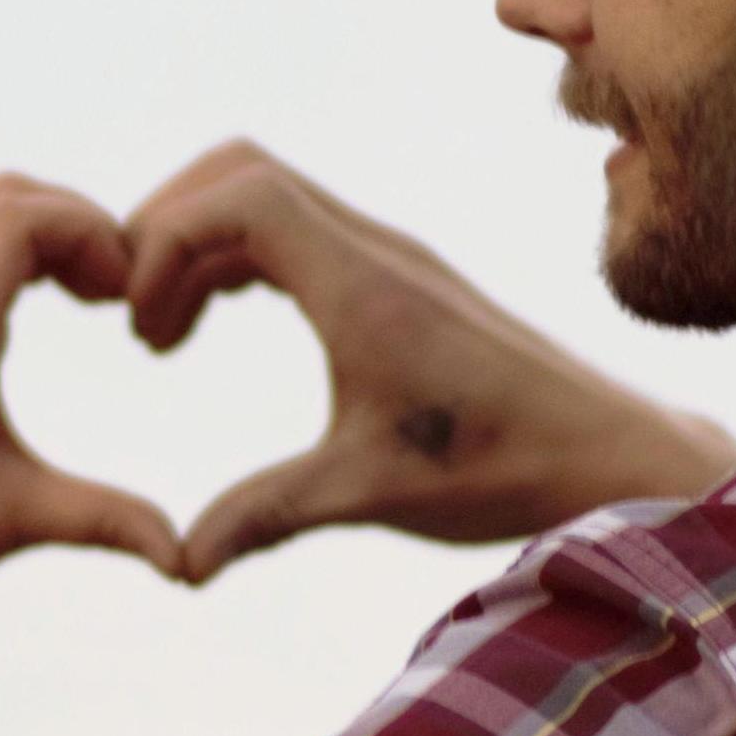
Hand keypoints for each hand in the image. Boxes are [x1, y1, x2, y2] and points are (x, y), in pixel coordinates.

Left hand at [0, 176, 183, 703]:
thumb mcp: (15, 522)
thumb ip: (106, 523)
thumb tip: (187, 561)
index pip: (15, 221)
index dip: (86, 231)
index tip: (125, 292)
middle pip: (3, 199)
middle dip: (78, 222)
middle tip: (121, 286)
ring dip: (44, 229)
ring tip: (92, 291)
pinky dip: (13, 246)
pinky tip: (45, 304)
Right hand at [125, 141, 735, 583]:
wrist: (603, 454)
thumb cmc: (497, 468)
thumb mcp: (368, 493)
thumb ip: (265, 515)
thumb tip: (181, 564)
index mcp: (363, 285)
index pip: (238, 194)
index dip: (165, 239)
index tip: (139, 325)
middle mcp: (375, 250)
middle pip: (240, 171)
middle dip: (166, 227)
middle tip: (132, 317)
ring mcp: (389, 256)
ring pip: (268, 195)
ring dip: (201, 244)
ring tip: (162, 334)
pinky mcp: (399, 277)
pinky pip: (298, 229)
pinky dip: (240, 257)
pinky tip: (218, 324)